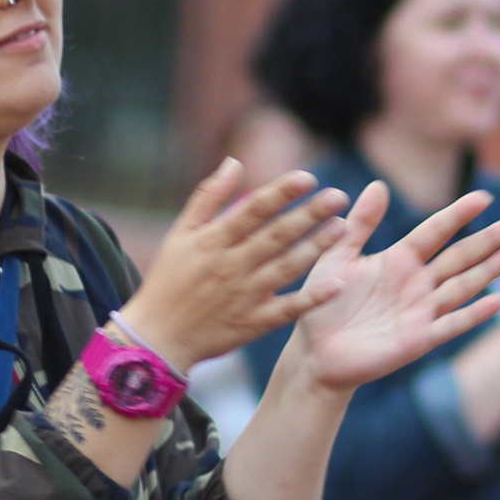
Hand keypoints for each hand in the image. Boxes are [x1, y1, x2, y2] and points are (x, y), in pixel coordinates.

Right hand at [119, 159, 352, 367]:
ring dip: (316, 247)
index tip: (308, 178)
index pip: (254, 209)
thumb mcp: (179, 234)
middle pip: (277, 235)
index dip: (281, 192)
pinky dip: (311, 299)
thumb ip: (208, 197)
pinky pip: (287, 309)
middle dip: (309, 214)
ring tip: (343, 228)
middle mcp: (232, 265)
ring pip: (287, 267)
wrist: (157, 338)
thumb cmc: (167, 281)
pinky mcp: (253, 323)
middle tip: (339, 196)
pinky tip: (337, 285)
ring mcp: (244, 296)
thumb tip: (234, 162)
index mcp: (214, 241)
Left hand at [294, 182, 499, 390]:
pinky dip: (473, 314)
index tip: (483, 197)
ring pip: (463, 286)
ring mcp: (421, 311)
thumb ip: (360, 224)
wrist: (314, 352)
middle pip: (460, 256)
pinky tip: (498, 300)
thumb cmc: (323, 304)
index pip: (435, 231)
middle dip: (491, 240)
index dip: (458, 215)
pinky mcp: (418, 340)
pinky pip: (450, 325)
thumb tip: (380, 185)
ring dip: (491, 270)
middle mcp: (416, 283)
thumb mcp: (337, 256)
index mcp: (398, 259)